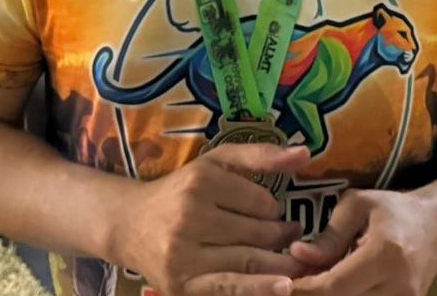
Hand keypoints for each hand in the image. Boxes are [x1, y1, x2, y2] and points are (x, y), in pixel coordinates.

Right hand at [116, 144, 310, 295]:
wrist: (131, 225)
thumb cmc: (182, 190)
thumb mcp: (216, 163)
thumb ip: (260, 155)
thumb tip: (305, 154)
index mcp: (200, 182)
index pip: (260, 201)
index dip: (274, 209)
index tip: (273, 214)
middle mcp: (190, 217)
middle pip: (257, 232)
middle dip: (282, 237)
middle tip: (293, 238)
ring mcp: (184, 255)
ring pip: (248, 261)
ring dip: (280, 265)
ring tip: (296, 264)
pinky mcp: (181, 285)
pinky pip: (228, 288)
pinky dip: (258, 289)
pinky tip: (283, 287)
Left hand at [289, 189, 436, 295]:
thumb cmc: (394, 211)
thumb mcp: (359, 206)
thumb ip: (329, 234)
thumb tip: (297, 254)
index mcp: (385, 255)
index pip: (334, 286)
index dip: (305, 289)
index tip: (284, 282)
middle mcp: (398, 286)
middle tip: (296, 282)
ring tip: (316, 283)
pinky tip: (334, 288)